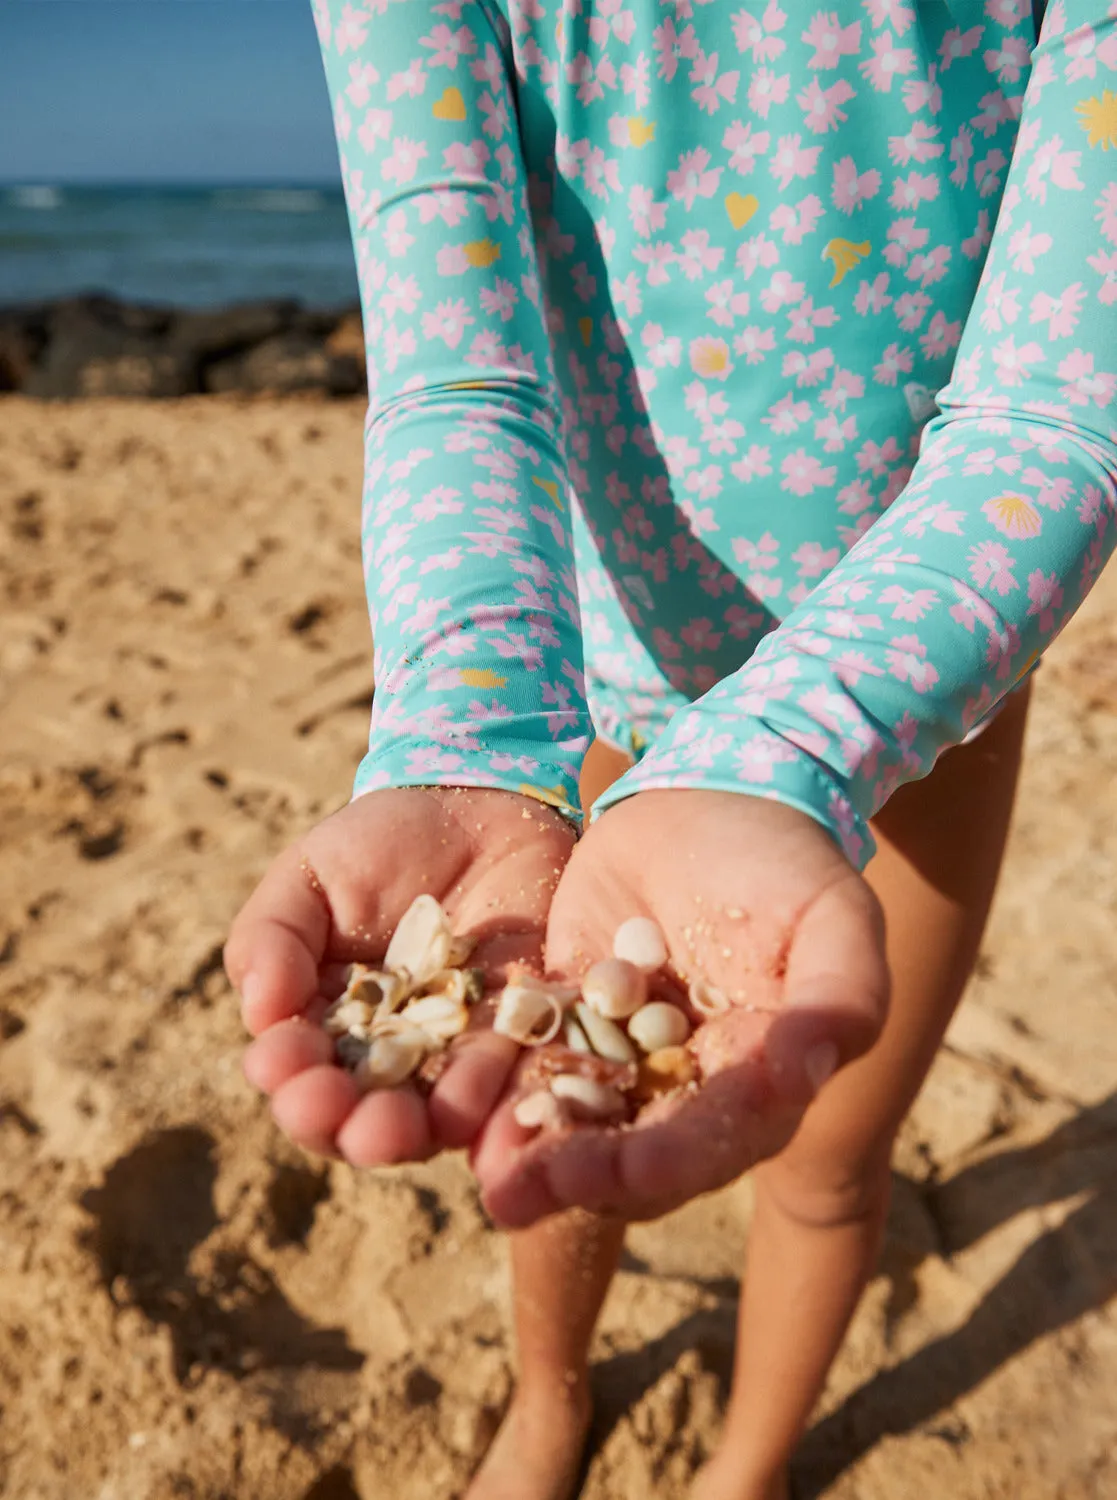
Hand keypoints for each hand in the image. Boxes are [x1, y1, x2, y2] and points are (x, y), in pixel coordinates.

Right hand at [224, 786, 575, 1165]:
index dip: (286, 1076)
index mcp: (325, 1025)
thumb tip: (259, 1011)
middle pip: (354, 1115)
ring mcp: (454, 1054)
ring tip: (393, 1128)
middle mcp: (387, 1056)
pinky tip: (465, 1108)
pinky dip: (484, 1101)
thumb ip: (273, 936)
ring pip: (425, 1117)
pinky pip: (503, 1083)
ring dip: (405, 1133)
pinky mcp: (516, 1038)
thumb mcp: (311, 874)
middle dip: (338, 1123)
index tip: (280, 1062)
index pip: (297, 1071)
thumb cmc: (381, 843)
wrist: (482, 806)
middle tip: (332, 1111)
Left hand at [473, 790, 887, 1226]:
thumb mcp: (834, 917)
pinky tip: (459, 1113)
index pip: (718, 1138)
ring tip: (482, 1177)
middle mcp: (691, 1084)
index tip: (628, 1176)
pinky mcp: (569, 1012)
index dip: (673, 1162)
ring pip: (576, 1118)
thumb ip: (841, 996)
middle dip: (579, 1177)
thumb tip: (807, 1074)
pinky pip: (531, 1059)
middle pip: (636, 1151)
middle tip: (515, 1199)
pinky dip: (499, 1088)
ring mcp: (624, 1052)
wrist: (713, 792)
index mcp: (762, 1078)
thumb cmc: (790, 859)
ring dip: (529, 1153)